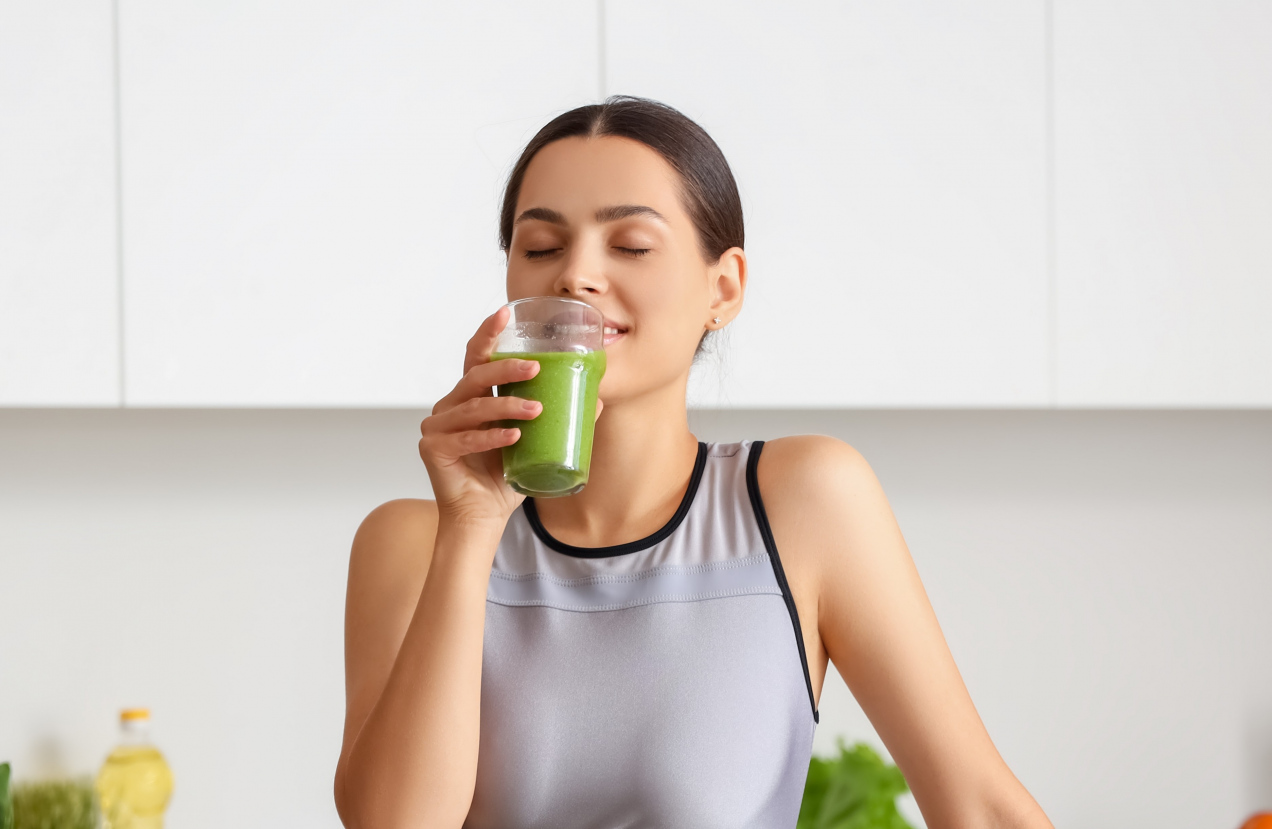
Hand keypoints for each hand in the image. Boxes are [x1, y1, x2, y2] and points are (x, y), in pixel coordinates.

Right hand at [418, 306, 540, 528]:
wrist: (483, 516)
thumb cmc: (505, 477)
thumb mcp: (535, 443)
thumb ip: (558, 421)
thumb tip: (599, 400)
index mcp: (471, 397)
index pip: (477, 357)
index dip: (488, 333)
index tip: (505, 312)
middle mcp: (450, 405)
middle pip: (476, 376)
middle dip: (506, 368)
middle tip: (535, 367)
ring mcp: (437, 426)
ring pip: (474, 406)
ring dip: (507, 406)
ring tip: (536, 411)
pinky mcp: (433, 448)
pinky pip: (466, 438)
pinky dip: (491, 437)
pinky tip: (514, 436)